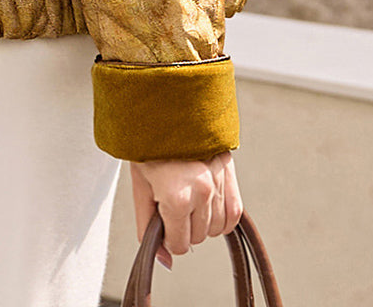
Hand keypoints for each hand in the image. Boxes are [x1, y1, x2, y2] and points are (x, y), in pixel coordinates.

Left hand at [129, 152, 242, 269]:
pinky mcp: (230, 174)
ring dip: (201, 221)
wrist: (166, 111)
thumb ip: (148, 228)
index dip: (167, 236)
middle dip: (182, 227)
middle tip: (171, 201)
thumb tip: (165, 261)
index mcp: (176, 197)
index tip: (161, 218)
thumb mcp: (139, 188)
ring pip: (216, 229)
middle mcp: (202, 192)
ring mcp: (219, 182)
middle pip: (197, 237)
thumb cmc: (149, 148)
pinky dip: (221, 216)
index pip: (179, 244)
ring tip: (187, 196)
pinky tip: (206, 204)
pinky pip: (233, 214)